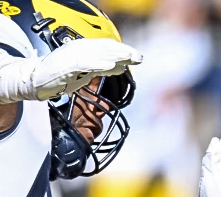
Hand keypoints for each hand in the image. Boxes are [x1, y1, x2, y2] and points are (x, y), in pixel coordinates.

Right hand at [0, 38, 140, 102]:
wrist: (36, 81)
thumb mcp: (86, 72)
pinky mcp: (66, 66)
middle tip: (138, 57)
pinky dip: (98, 63)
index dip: (122, 50)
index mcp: (83, 49)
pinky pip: (84, 63)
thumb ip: (102, 68)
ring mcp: (72, 56)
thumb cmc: (60, 76)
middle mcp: (78, 48)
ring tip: (128, 58)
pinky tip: (110, 65)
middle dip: (123, 52)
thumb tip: (121, 67)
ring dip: (114, 55)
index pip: (106, 46)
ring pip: (96, 53)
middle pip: (104, 48)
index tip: (137, 56)